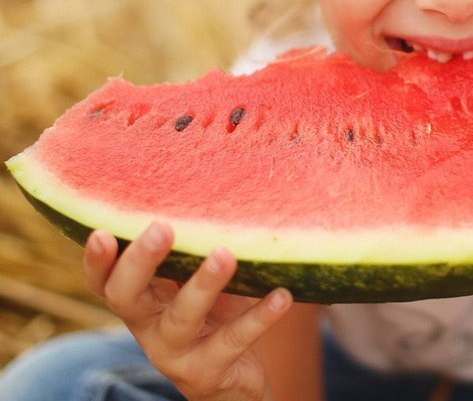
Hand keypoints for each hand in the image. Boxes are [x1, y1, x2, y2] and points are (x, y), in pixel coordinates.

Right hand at [84, 222, 291, 400]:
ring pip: (182, 317)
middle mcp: (148, 325)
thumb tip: (207, 186)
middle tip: (161, 229)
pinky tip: (282, 295)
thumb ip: (192, 248)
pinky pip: (234, 340)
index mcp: (140, 298)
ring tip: (225, 254)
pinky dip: (259, 316)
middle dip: (141, 262)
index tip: (102, 232)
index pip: (105, 280)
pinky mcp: (208, 370)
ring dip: (204, 284)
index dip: (97, 261)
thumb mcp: (194, 281)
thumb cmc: (212, 312)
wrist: (231, 380)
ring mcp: (175, 352)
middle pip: (126, 296)